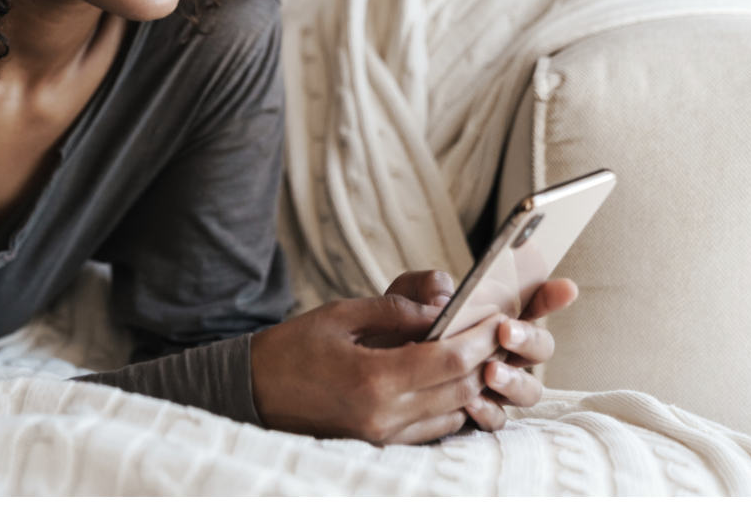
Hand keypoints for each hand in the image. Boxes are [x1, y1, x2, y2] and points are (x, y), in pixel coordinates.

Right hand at [250, 294, 503, 444]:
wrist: (252, 392)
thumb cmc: (292, 348)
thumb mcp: (341, 315)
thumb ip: (395, 311)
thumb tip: (442, 308)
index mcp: (374, 380)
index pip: (451, 361)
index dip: (482, 338)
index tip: (498, 317)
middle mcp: (384, 416)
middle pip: (460, 388)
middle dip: (486, 358)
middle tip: (498, 330)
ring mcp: (383, 436)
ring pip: (454, 412)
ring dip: (471, 383)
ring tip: (478, 351)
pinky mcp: (380, 444)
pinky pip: (434, 428)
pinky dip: (450, 403)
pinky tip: (448, 377)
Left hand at [385, 269, 578, 423]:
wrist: (372, 362)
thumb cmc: (398, 324)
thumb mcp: (406, 295)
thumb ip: (426, 286)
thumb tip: (445, 299)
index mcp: (494, 316)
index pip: (532, 303)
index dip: (551, 296)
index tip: (565, 287)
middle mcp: (503, 352)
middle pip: (541, 348)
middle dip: (530, 339)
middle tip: (505, 331)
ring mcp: (495, 386)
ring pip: (529, 390)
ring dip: (515, 379)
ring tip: (490, 371)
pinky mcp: (477, 415)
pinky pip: (497, 419)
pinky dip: (488, 410)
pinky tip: (470, 402)